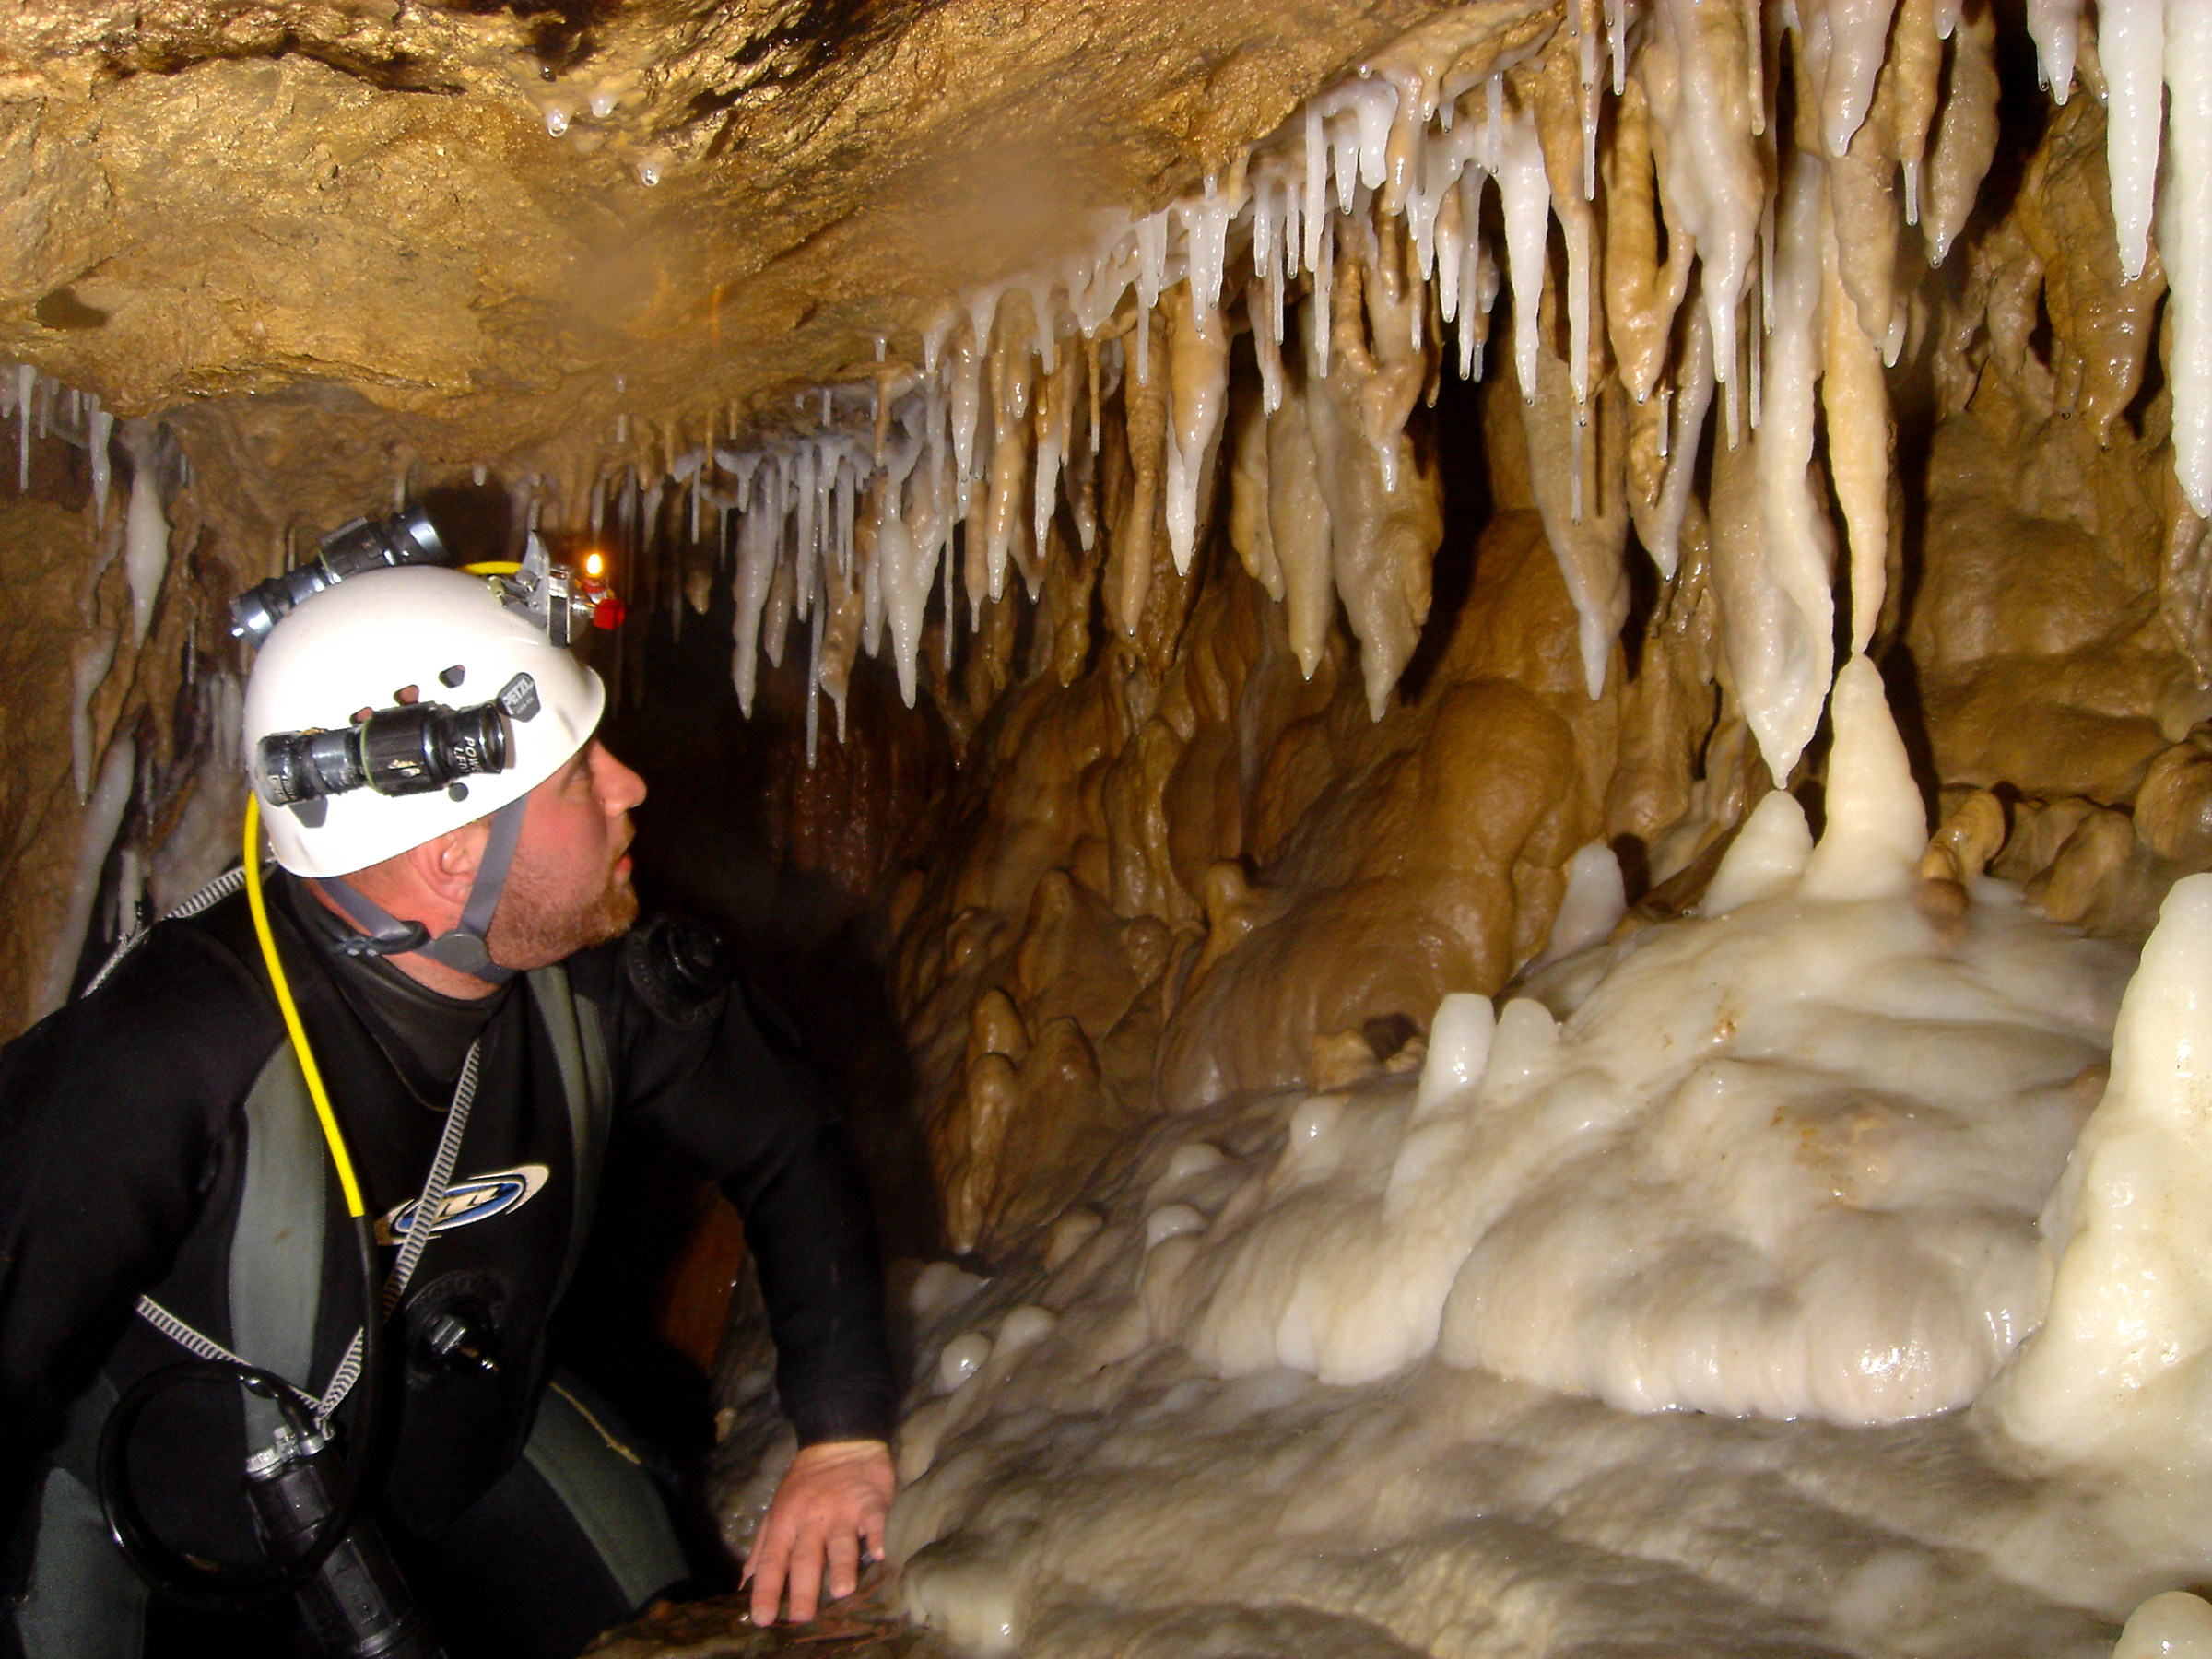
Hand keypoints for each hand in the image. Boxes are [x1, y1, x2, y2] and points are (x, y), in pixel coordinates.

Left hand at [743, 1438, 895, 1624]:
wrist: (839, 1441)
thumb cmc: (805, 1485)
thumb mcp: (776, 1512)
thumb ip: (762, 1548)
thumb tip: (744, 1583)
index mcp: (785, 1523)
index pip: (772, 1561)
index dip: (766, 1589)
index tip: (762, 1618)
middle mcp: (811, 1520)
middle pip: (805, 1557)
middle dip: (803, 1588)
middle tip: (802, 1617)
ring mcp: (842, 1510)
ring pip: (840, 1542)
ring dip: (840, 1566)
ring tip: (841, 1591)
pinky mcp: (871, 1500)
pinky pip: (875, 1520)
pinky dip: (879, 1536)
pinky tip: (881, 1553)